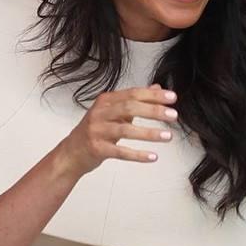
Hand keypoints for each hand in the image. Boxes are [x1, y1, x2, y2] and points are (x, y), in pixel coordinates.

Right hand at [57, 84, 177, 177]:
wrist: (72, 153)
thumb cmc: (97, 131)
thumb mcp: (114, 112)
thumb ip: (135, 101)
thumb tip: (157, 88)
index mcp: (106, 101)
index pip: (133, 94)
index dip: (153, 95)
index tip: (173, 97)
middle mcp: (100, 113)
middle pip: (130, 107)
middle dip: (154, 110)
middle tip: (174, 116)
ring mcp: (97, 130)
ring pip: (125, 130)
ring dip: (149, 133)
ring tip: (168, 136)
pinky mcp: (97, 149)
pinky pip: (120, 152)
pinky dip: (138, 155)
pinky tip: (153, 157)